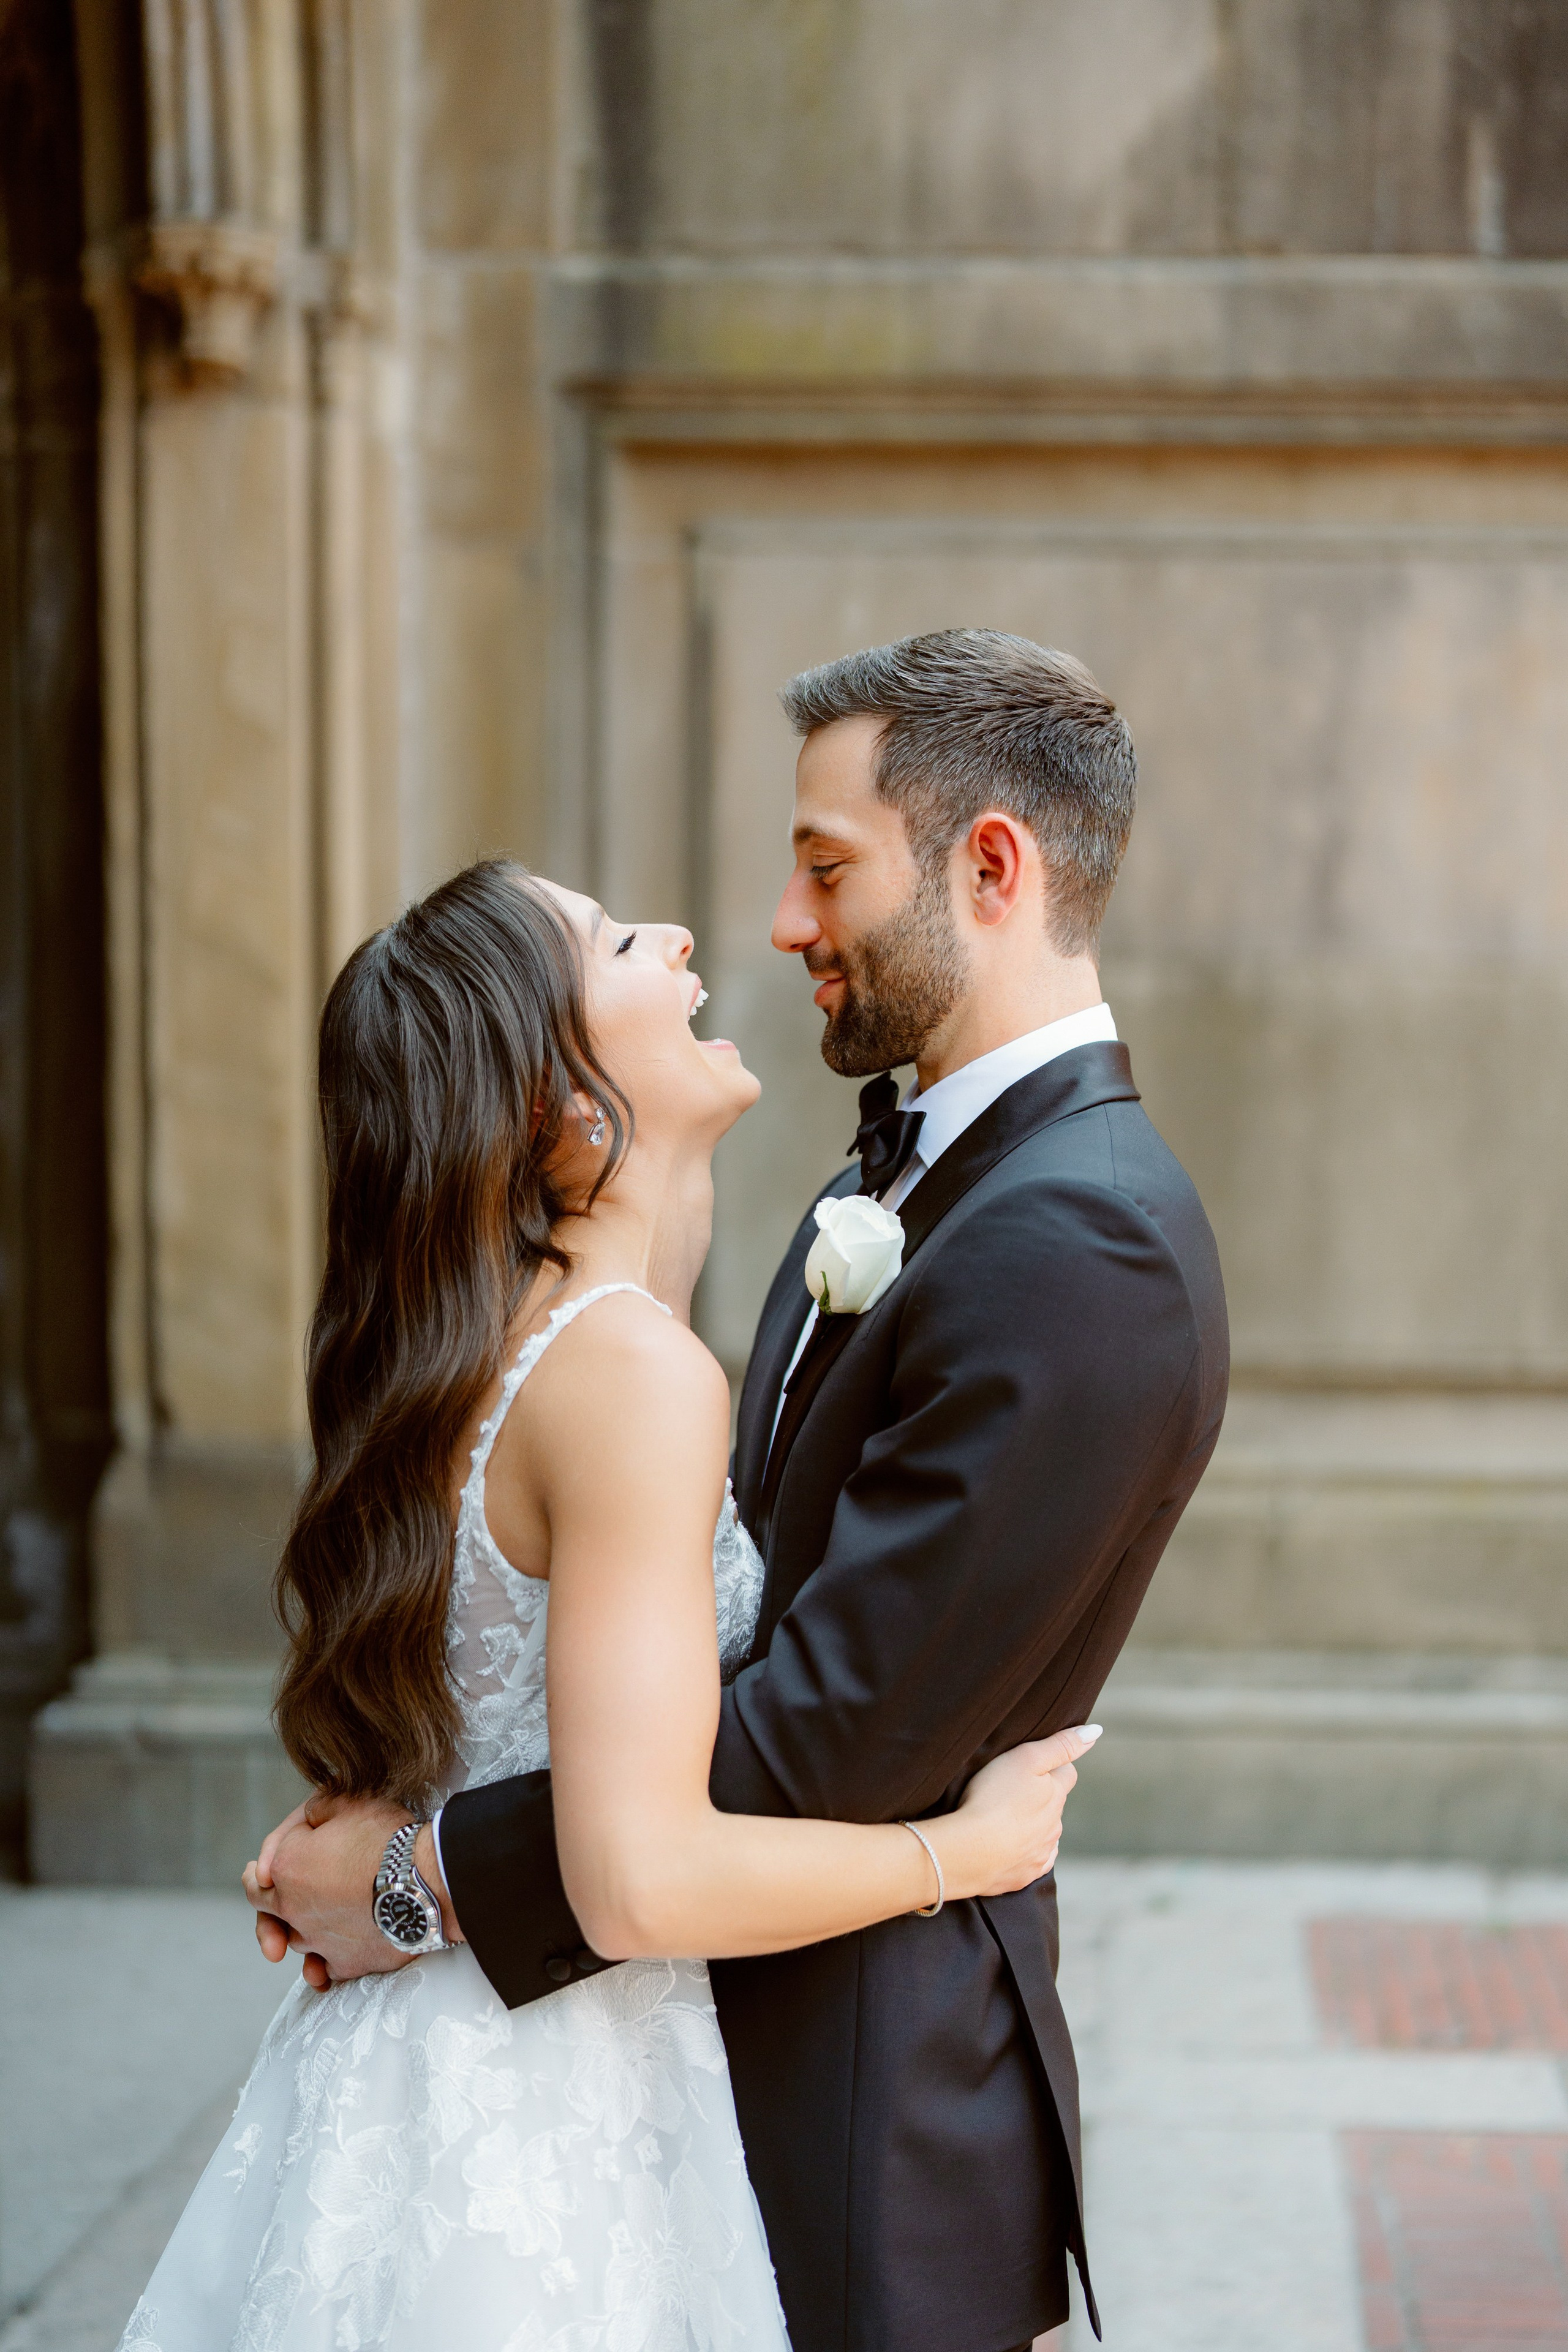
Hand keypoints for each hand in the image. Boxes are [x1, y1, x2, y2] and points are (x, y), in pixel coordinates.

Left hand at [243, 1793, 461, 1988]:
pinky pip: (326, 1967)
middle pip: (267, 1916)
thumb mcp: (346, 1801)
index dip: (262, 1870)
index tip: (266, 1873)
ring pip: (297, 1941)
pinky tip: (326, 1965)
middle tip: (274, 1916)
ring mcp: (318, 1940)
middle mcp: (293, 1909)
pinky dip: (325, 1963)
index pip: (255, 1877)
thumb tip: (309, 1821)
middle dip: (267, 1917)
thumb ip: (315, 1812)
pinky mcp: (346, 1962)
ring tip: (315, 1928)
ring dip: (302, 1934)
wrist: (425, 1882)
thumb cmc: (387, 1837)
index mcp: (286, 1868)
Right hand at [936, 1723, 1101, 1899]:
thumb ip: (1061, 1745)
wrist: (969, 1851)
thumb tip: (1096, 1731)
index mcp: (1056, 1796)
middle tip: (1010, 1790)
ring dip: (1031, 1825)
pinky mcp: (1025, 1875)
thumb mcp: (1026, 1759)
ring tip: (1003, 1819)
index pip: (1067, 1774)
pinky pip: (1031, 1860)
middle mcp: (1055, 1826)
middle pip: (1054, 1805)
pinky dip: (1022, 1852)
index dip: (1052, 1766)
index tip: (1031, 1766)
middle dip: (1040, 1797)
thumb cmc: (993, 1797)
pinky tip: (1005, 1846)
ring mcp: (1041, 1853)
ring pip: (1044, 1833)